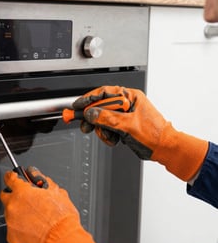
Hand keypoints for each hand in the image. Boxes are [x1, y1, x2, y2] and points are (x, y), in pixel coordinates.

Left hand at [0, 166, 107, 242]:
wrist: (62, 241)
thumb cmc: (61, 218)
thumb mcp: (57, 192)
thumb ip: (44, 181)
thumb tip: (38, 178)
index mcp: (22, 191)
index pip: (9, 178)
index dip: (12, 177)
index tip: (13, 178)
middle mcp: (12, 205)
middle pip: (5, 195)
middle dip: (13, 196)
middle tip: (26, 200)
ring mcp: (10, 221)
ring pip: (9, 213)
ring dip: (18, 213)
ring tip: (34, 219)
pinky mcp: (11, 236)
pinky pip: (12, 229)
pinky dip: (20, 229)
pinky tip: (32, 230)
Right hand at [74, 85, 207, 180]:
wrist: (164, 149)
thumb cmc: (154, 135)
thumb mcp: (128, 126)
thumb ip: (107, 118)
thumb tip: (91, 113)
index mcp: (130, 97)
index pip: (104, 93)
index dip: (88, 99)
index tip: (77, 106)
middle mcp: (126, 103)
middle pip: (100, 106)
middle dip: (94, 119)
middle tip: (86, 126)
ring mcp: (124, 115)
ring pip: (102, 119)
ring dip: (102, 130)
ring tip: (110, 137)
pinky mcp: (122, 125)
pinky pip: (107, 127)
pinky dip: (107, 135)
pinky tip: (115, 139)